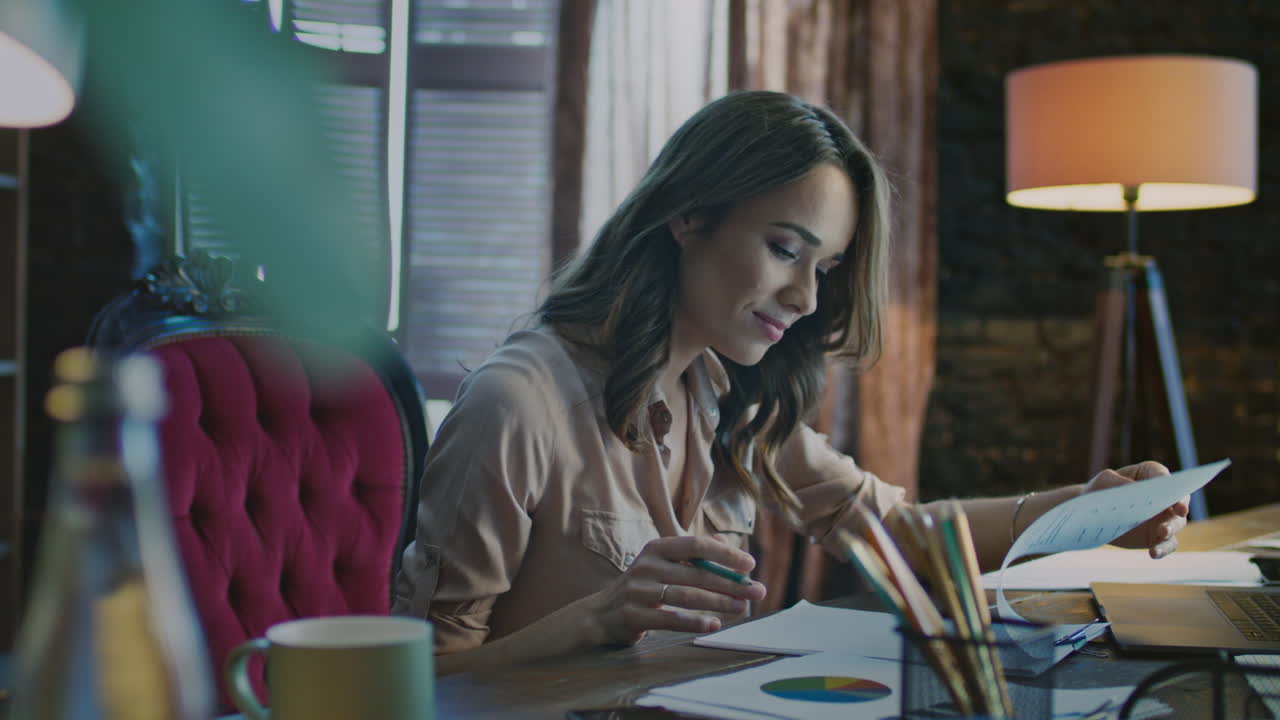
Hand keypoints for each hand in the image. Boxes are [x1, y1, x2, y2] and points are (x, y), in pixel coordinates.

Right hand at [585, 534, 766, 646]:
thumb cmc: (642, 586)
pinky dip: (695, 622)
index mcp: (656, 548)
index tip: (750, 564)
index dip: (724, 554)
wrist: (602, 614)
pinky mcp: (634, 615)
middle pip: (696, 573)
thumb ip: (692, 554)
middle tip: (756, 592)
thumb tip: (726, 542)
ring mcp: (638, 590)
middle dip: (730, 583)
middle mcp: (646, 565)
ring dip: (718, 602)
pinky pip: (670, 619)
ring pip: (686, 596)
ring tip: (742, 608)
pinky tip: (715, 624)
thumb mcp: (662, 564)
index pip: (696, 545)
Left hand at [1083, 460, 1188, 558]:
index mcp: (1151, 475)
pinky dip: (1163, 549)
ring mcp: (1162, 519)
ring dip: (1172, 528)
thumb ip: (1118, 482)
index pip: (1163, 476)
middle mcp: (1163, 497)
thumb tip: (1134, 489)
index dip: (1169, 481)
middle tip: (1179, 509)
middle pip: (1179, 501)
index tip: (1170, 486)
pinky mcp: (1156, 537)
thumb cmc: (1100, 490)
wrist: (1091, 513)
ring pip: (1176, 524)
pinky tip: (1153, 553)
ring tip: (1162, 532)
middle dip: (1180, 505)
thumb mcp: (1104, 481)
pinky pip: (1166, 544)